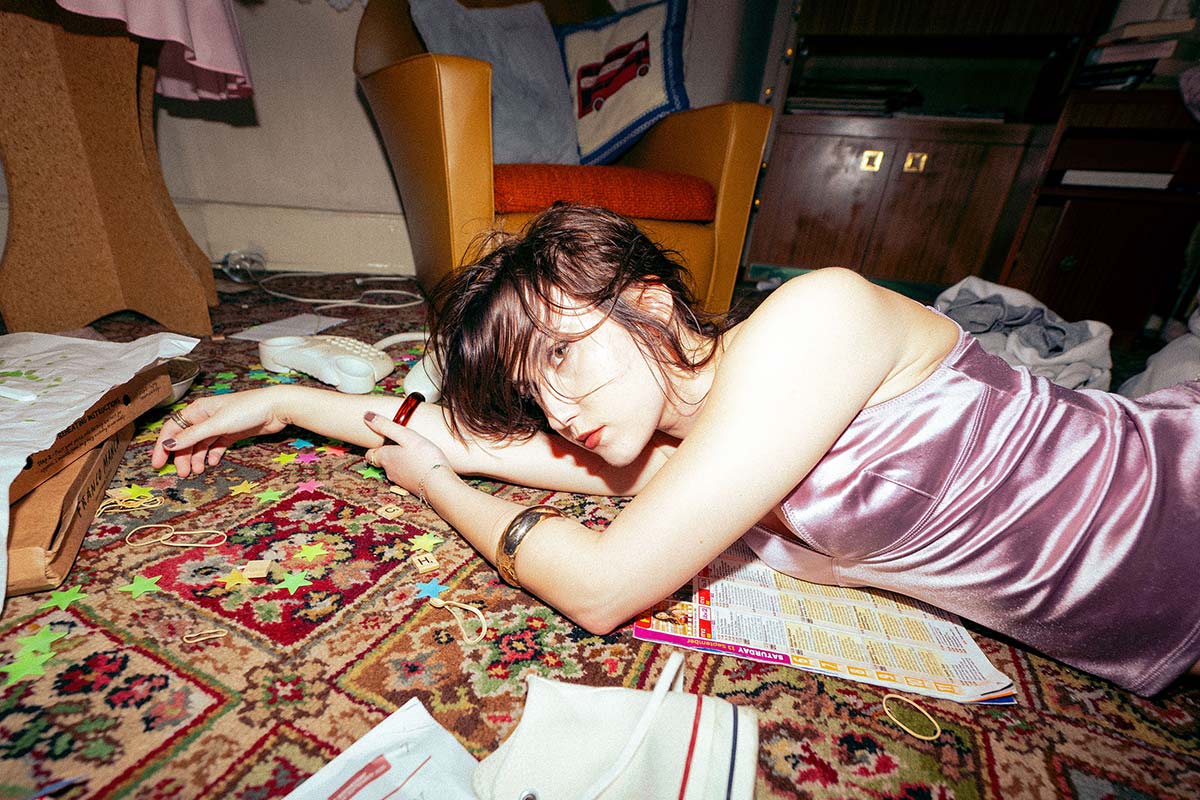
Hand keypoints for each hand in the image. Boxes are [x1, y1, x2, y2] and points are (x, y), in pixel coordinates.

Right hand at [153, 387, 290, 476]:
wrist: (277, 408)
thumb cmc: (248, 410)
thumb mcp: (217, 424)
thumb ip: (193, 435)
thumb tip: (168, 443)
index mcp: (198, 410)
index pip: (172, 429)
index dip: (163, 446)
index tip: (158, 464)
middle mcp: (206, 417)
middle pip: (186, 439)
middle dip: (182, 456)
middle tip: (183, 473)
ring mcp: (219, 425)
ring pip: (201, 444)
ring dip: (197, 458)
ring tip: (198, 471)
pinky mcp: (232, 433)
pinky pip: (216, 446)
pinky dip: (212, 455)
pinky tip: (213, 463)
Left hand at [361, 411, 451, 495]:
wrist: (440, 485)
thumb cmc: (425, 459)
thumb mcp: (406, 436)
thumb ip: (386, 426)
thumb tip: (366, 416)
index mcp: (386, 457)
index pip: (370, 454)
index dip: (374, 446)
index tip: (381, 439)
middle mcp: (390, 471)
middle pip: (383, 461)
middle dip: (388, 452)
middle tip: (399, 443)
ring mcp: (401, 481)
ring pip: (395, 468)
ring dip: (401, 461)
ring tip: (413, 452)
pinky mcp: (413, 487)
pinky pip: (407, 475)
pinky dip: (411, 469)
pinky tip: (422, 464)